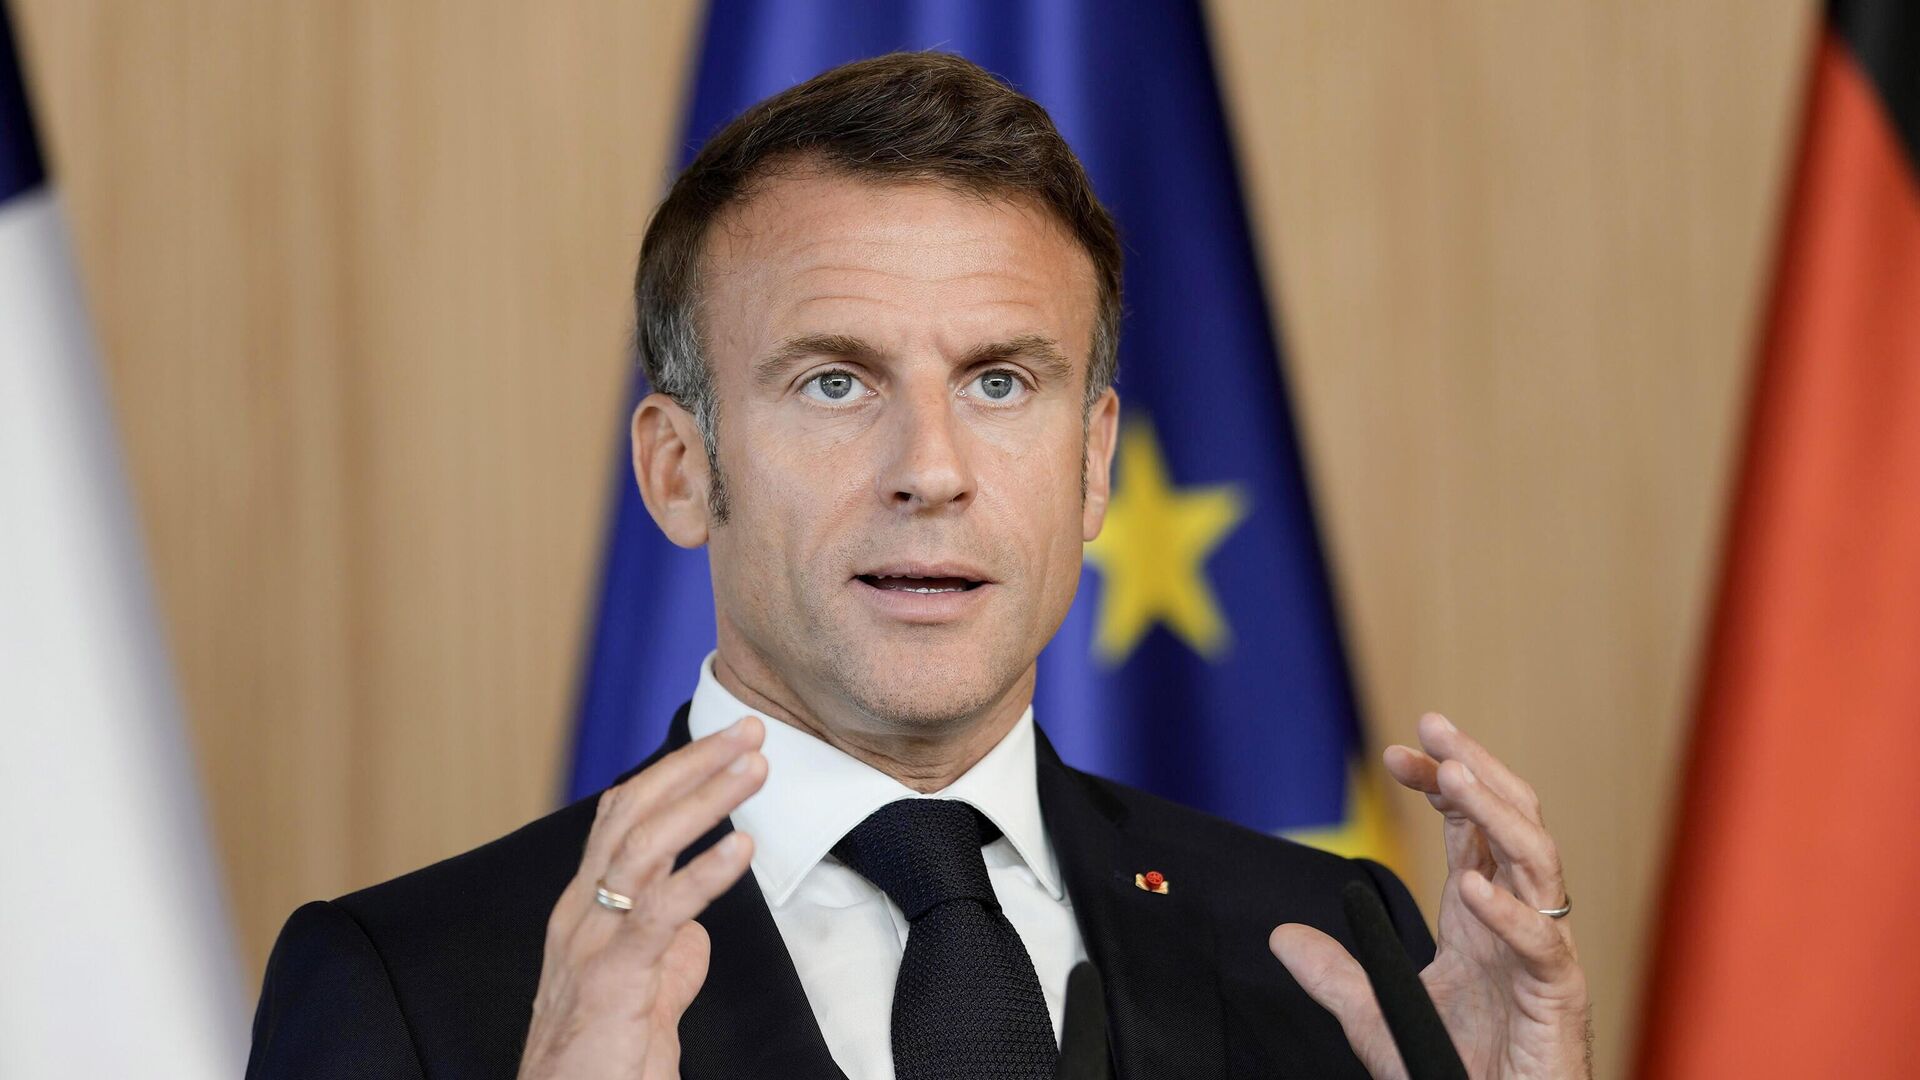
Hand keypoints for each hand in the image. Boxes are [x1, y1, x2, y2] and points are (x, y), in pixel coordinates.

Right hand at [518, 717, 767, 1079]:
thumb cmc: (598, 1066)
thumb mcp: (639, 998)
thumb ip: (665, 959)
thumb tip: (695, 930)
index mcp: (583, 911)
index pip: (621, 816)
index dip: (673, 772)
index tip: (725, 743)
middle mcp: (579, 915)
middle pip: (631, 812)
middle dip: (692, 765)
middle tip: (749, 731)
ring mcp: (590, 944)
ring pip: (642, 846)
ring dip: (703, 799)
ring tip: (754, 769)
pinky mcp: (612, 982)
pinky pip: (659, 914)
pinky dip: (703, 874)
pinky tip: (740, 848)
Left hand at [1269, 713, 1590, 1078]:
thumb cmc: (1458, 1074)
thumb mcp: (1378, 1016)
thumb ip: (1335, 976)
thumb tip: (1281, 937)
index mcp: (1481, 914)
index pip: (1468, 825)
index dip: (1440, 780)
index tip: (1396, 752)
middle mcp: (1516, 920)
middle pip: (1510, 821)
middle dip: (1475, 767)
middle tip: (1435, 724)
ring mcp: (1543, 955)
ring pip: (1538, 863)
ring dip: (1496, 814)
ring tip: (1454, 776)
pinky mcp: (1559, 998)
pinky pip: (1543, 945)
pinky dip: (1509, 913)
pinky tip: (1471, 886)